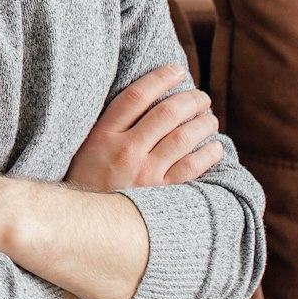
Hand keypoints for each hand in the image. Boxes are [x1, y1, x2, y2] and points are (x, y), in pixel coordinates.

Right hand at [65, 64, 222, 191]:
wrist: (82, 227)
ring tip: (209, 119)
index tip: (177, 71)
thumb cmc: (84, 183)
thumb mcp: (84, 150)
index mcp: (103, 135)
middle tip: (201, 97)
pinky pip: (192, 167)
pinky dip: (208, 154)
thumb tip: (143, 101)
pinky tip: (215, 147)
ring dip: (203, 123)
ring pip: (184, 138)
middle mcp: (125, 151)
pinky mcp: (160, 194)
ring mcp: (144, 173)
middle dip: (190, 100)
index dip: (160, 78)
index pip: (137, 96)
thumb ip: (108, 127)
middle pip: (166, 113)